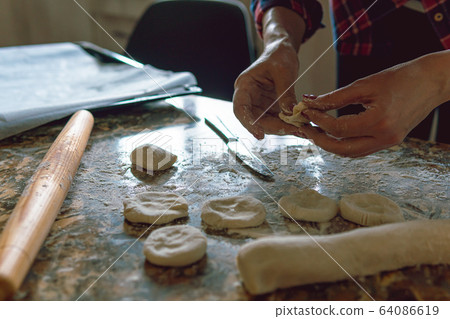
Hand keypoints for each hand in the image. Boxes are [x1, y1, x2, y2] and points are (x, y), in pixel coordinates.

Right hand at [233, 7, 305, 139]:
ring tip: (301, 129)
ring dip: (283, 128)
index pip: (240, 108)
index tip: (259, 135)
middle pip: (255, 120)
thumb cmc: (279, 56)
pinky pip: (276, 120)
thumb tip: (291, 113)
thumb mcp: (284, 71)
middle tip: (294, 130)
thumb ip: (286, 92)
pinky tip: (301, 126)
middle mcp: (249, 98)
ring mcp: (259, 104)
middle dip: (274, 127)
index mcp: (245, 86)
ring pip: (267, 123)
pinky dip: (288, 124)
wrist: (283, 52)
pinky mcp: (270, 108)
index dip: (248, 123)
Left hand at [299, 52, 449, 156]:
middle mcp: (385, 137)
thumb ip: (336, 97)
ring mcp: (388, 142)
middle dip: (319, 139)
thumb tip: (311, 102)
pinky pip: (361, 149)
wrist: (433, 81)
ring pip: (350, 153)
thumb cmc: (401, 77)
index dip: (318, 120)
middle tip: (304, 127)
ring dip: (330, 144)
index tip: (305, 110)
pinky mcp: (389, 141)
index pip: (338, 128)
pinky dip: (344, 143)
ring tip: (315, 130)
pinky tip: (332, 133)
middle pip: (341, 149)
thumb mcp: (365, 84)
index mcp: (379, 121)